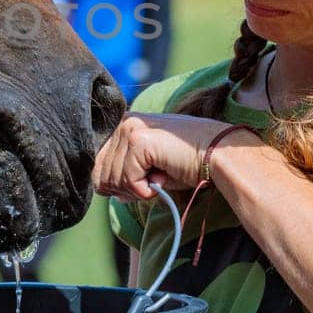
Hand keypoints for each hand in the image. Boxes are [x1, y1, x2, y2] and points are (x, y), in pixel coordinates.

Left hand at [92, 112, 226, 201]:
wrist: (217, 155)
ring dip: (138, 188)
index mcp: (122, 125)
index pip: (96, 164)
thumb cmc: (185, 162)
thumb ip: (123, 175)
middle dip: (126, 188)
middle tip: (152, 179)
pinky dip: (146, 189)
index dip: (114, 183)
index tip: (140, 181)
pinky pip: (129, 180)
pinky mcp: (139, 140)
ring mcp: (130, 129)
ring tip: (161, 174)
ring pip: (113, 179)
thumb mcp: (148, 168)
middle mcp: (122, 122)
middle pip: (100, 174)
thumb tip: (105, 190)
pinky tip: (163, 175)